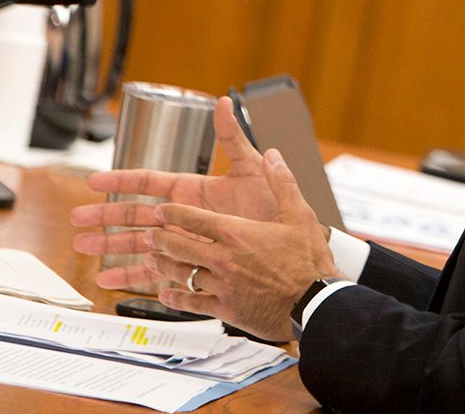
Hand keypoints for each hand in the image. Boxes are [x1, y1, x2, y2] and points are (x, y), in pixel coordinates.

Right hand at [71, 97, 279, 291]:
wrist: (288, 248)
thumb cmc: (273, 207)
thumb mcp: (252, 169)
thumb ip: (233, 138)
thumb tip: (224, 103)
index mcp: (193, 190)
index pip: (149, 182)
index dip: (122, 180)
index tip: (94, 181)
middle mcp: (184, 216)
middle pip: (135, 215)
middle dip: (105, 217)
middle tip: (76, 221)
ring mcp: (184, 241)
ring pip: (139, 244)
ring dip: (111, 247)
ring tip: (83, 250)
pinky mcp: (189, 266)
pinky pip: (155, 273)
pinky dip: (132, 277)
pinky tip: (109, 281)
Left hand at [146, 146, 337, 341]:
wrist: (316, 304)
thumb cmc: (309, 261)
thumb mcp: (299, 214)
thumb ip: (281, 181)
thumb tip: (272, 155)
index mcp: (236, 231)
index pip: (191, 218)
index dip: (171, 213)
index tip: (160, 211)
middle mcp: (223, 258)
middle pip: (177, 244)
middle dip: (158, 238)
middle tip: (148, 235)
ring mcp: (221, 285)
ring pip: (179, 273)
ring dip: (161, 266)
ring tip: (150, 261)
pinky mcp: (225, 309)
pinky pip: (191, 302)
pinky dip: (175, 298)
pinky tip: (166, 295)